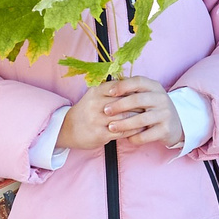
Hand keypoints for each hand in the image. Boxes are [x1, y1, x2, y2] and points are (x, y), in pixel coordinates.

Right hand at [58, 78, 178, 149]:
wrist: (68, 128)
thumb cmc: (87, 110)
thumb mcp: (94, 94)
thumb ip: (112, 88)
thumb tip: (135, 84)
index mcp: (97, 91)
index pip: (121, 88)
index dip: (134, 91)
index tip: (144, 93)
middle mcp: (96, 104)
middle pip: (126, 103)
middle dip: (140, 105)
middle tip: (151, 106)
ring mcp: (98, 120)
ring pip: (126, 118)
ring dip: (140, 118)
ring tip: (148, 117)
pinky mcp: (101, 134)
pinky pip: (123, 131)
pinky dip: (134, 130)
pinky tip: (140, 128)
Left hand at [101, 76, 179, 146]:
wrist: (176, 124)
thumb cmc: (152, 108)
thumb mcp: (146, 95)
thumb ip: (130, 91)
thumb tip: (105, 87)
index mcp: (154, 87)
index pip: (138, 82)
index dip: (123, 86)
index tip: (109, 92)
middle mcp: (161, 99)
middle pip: (138, 100)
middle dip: (119, 105)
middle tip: (105, 110)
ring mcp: (165, 114)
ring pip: (141, 119)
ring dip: (123, 124)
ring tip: (111, 127)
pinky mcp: (165, 129)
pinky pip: (146, 135)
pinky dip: (134, 137)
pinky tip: (127, 137)